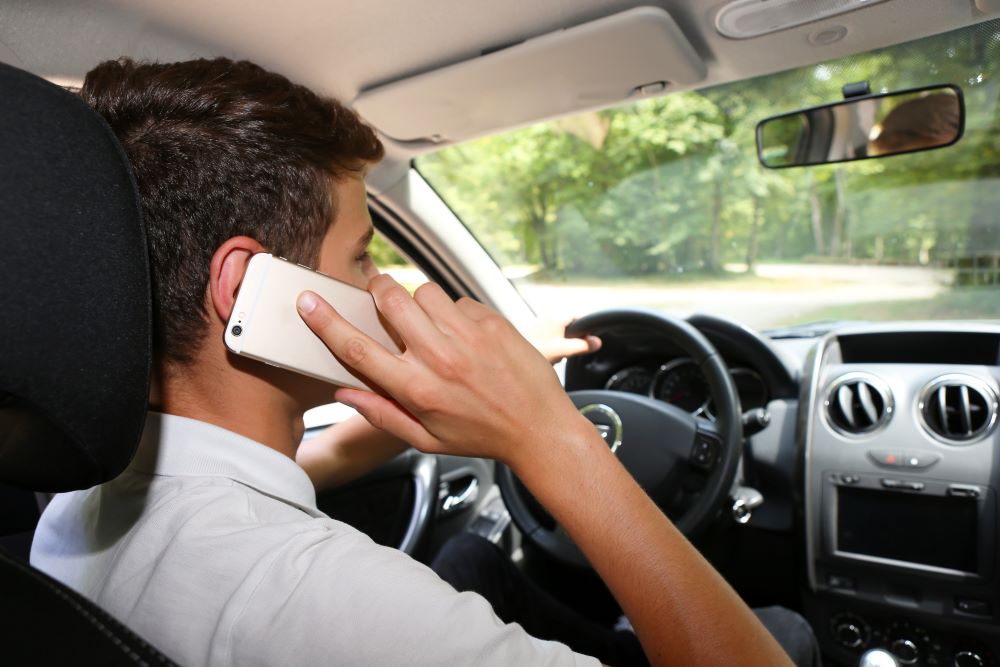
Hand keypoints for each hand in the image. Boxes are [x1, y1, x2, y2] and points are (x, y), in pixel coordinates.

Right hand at [296, 276, 592, 466]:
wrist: (538, 427)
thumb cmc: (479, 436)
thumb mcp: (425, 440)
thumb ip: (381, 414)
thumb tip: (342, 393)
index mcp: (415, 390)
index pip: (358, 350)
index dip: (326, 323)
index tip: (307, 301)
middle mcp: (438, 358)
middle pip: (390, 301)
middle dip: (378, 290)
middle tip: (380, 295)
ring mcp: (468, 336)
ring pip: (425, 291)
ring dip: (419, 301)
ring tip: (431, 323)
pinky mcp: (491, 322)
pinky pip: (458, 300)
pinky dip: (454, 311)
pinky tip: (464, 334)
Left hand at [523, 316, 600, 363]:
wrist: (510, 358)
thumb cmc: (536, 352)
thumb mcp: (563, 350)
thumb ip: (582, 346)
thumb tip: (598, 342)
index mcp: (557, 317)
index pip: (579, 317)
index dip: (586, 328)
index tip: (587, 340)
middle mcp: (548, 316)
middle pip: (570, 325)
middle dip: (572, 339)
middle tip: (569, 351)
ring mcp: (540, 323)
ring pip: (560, 332)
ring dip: (562, 343)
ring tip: (556, 355)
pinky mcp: (534, 332)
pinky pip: (550, 336)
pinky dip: (552, 345)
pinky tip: (547, 355)